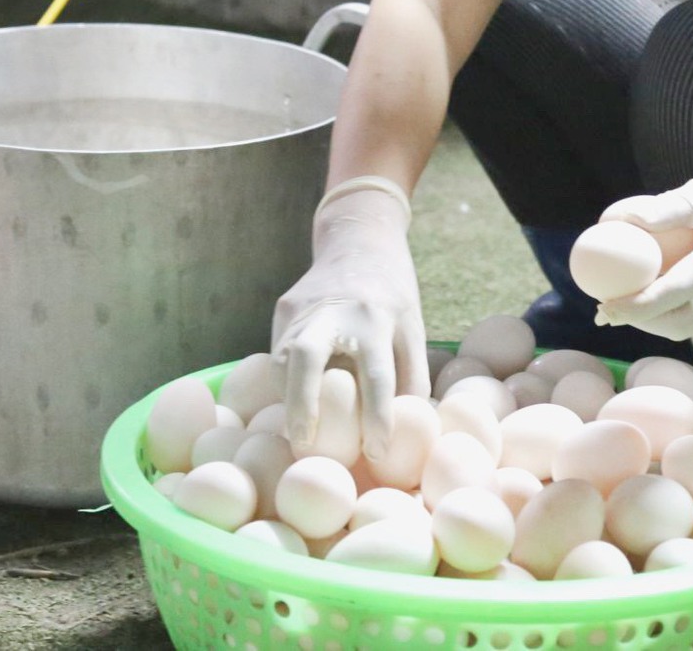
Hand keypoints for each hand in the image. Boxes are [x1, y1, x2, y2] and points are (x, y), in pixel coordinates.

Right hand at [271, 182, 429, 458]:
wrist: (360, 239)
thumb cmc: (394, 296)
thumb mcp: (413, 328)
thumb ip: (410, 377)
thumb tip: (405, 433)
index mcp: (377, 318)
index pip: (377, 376)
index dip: (377, 418)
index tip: (376, 453)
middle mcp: (336, 311)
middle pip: (307, 359)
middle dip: (302, 405)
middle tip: (304, 444)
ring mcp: (304, 307)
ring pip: (284, 357)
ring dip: (288, 397)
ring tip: (297, 432)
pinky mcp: (285, 307)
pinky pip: (279, 351)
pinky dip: (285, 379)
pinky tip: (292, 400)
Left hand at [593, 150, 692, 341]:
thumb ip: (661, 209)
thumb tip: (612, 221)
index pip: (675, 290)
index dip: (638, 304)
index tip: (605, 306)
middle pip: (680, 321)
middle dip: (640, 320)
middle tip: (605, 309)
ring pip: (689, 324)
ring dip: (654, 319)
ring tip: (621, 304)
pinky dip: (673, 309)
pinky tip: (651, 295)